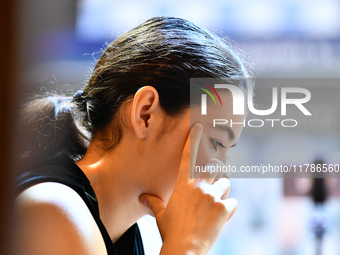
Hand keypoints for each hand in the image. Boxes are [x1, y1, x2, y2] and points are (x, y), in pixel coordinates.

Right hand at [139, 123, 237, 254]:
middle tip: (215, 173)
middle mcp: (199, 187)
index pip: (188, 156)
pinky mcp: (224, 209)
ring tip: (218, 199)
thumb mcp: (161, 215)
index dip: (194, 139)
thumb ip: (153, 202)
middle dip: (217, 167)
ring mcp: (212, 197)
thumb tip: (142, 198)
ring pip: (226, 182)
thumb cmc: (171, 231)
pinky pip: (233, 202)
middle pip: (214, 165)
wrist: (184, 249)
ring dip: (224, 188)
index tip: (199, 126)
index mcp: (183, 185)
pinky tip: (223, 215)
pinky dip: (230, 207)